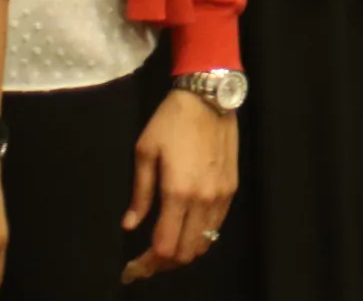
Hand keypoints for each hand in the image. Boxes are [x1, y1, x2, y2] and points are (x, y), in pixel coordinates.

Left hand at [121, 89, 235, 280]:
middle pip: (187, 251)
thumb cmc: (171, 122)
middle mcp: (203, 199)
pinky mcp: (232, 187)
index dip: (149, 262)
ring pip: (205, 241)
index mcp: (178, 192)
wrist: (210, 98)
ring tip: (167, 246)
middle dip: (165, 262)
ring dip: (185, 250)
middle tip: (148, 259)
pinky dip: (201, 234)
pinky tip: (187, 227)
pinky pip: (217, 224)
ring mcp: (221, 195)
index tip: (135, 265)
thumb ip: (139, 193)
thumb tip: (130, 224)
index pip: (165, 246)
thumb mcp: (144, 153)